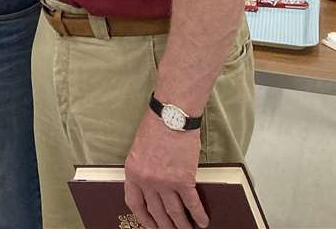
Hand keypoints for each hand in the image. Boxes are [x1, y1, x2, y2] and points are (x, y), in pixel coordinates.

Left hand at [123, 108, 207, 228]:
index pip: (134, 203)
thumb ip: (141, 170)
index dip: (143, 218)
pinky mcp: (184, 179)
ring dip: (182, 225)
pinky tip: (202, 222)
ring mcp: (165, 182)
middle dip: (164, 226)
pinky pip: (192, 204)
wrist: (171, 118)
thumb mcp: (138, 150)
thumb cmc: (154, 128)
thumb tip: (148, 187)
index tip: (150, 226)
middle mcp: (147, 181)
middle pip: (156, 212)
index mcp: (133, 173)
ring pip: (174, 212)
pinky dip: (198, 215)